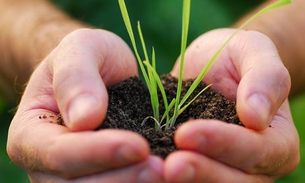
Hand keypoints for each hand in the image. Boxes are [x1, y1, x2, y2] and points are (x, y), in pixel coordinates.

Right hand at [7, 29, 163, 182]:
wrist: (98, 72)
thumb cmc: (86, 57)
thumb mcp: (80, 49)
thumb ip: (76, 77)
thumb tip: (84, 120)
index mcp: (31, 133)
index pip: (57, 153)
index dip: (97, 153)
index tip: (138, 146)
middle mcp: (46, 163)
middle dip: (120, 179)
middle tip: (160, 168)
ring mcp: (71, 175)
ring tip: (165, 172)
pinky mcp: (98, 175)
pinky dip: (138, 182)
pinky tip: (163, 174)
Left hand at [165, 28, 298, 181]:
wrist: (213, 65)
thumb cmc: (237, 57)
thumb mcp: (255, 52)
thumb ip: (265, 79)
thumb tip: (256, 117)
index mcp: (277, 141)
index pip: (256, 151)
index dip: (223, 144)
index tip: (187, 133)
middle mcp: (256, 165)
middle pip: (234, 181)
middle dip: (201, 173)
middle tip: (170, 166)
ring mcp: (226, 169)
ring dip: (185, 181)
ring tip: (154, 170)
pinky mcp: (200, 165)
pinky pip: (188, 178)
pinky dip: (168, 178)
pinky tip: (150, 167)